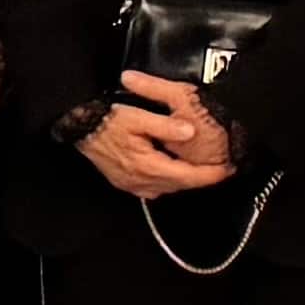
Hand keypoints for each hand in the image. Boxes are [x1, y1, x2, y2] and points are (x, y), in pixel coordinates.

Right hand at [77, 76, 237, 200]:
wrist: (78, 128)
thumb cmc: (105, 121)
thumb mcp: (136, 117)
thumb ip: (165, 125)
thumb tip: (189, 131)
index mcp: (147, 166)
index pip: (186, 176)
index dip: (209, 175)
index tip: (227, 171)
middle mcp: (140, 181)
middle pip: (179, 185)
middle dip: (199, 178)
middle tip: (219, 169)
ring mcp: (132, 185)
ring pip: (167, 187)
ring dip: (183, 179)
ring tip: (199, 169)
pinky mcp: (125, 183)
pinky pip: (154, 187)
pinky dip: (167, 179)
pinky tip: (171, 168)